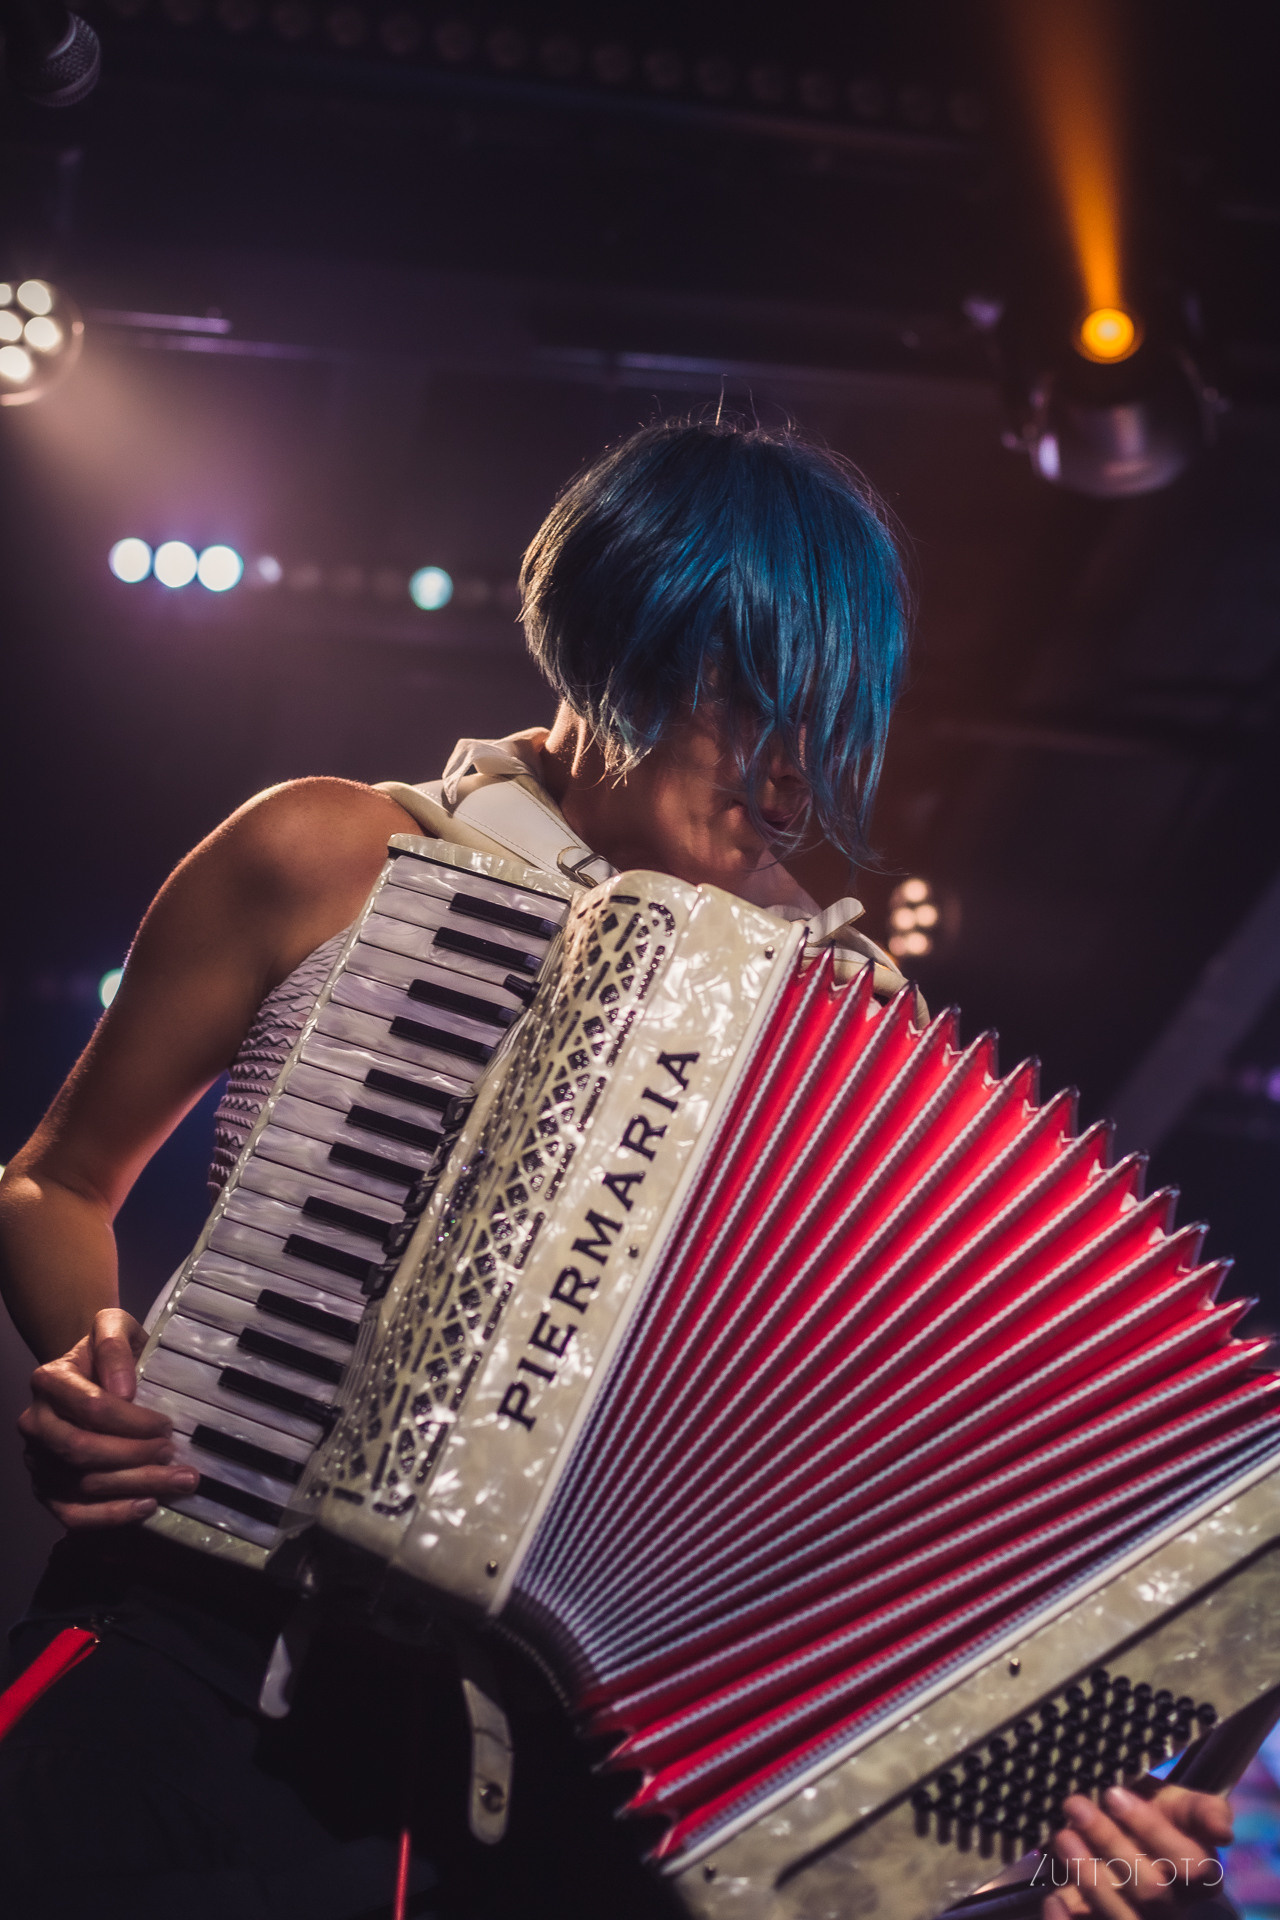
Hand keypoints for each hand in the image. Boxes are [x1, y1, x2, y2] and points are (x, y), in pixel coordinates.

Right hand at [17, 1308, 197, 1525]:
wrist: (90, 1373)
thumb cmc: (109, 1353)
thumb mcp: (115, 1327)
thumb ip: (114, 1344)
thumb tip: (123, 1391)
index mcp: (49, 1381)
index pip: (90, 1407)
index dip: (132, 1420)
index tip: (167, 1424)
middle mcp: (36, 1422)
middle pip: (83, 1449)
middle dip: (135, 1455)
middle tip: (174, 1453)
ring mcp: (38, 1459)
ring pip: (81, 1484)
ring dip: (135, 1486)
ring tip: (179, 1481)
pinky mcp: (47, 1489)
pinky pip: (72, 1514)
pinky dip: (110, 1516)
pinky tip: (147, 1505)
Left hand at [1044, 1782, 1232, 1916]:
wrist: (1133, 1844)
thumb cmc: (1161, 1822)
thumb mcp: (1184, 1807)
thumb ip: (1206, 1811)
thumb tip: (1224, 1832)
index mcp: (1201, 1880)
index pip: (1188, 1865)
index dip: (1151, 1830)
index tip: (1114, 1793)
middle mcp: (1174, 1909)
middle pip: (1150, 1890)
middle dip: (1110, 1842)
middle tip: (1076, 1804)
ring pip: (1122, 1916)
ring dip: (1088, 1876)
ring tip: (1062, 1836)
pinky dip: (1068, 1919)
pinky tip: (1054, 1898)